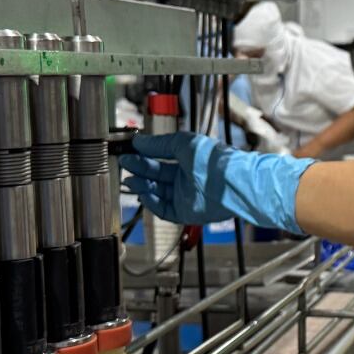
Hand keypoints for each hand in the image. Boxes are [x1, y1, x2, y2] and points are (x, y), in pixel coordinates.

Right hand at [124, 131, 313, 232]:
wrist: (228, 180)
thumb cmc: (212, 158)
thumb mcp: (182, 143)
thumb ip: (158, 144)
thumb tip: (138, 141)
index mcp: (188, 160)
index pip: (160, 158)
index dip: (144, 155)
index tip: (129, 151)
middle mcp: (186, 178)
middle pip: (157, 175)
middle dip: (140, 169)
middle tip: (124, 163)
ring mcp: (186, 196)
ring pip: (158, 193)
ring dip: (142, 186)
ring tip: (129, 179)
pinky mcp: (186, 212)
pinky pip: (164, 210)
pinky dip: (152, 203)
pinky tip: (143, 194)